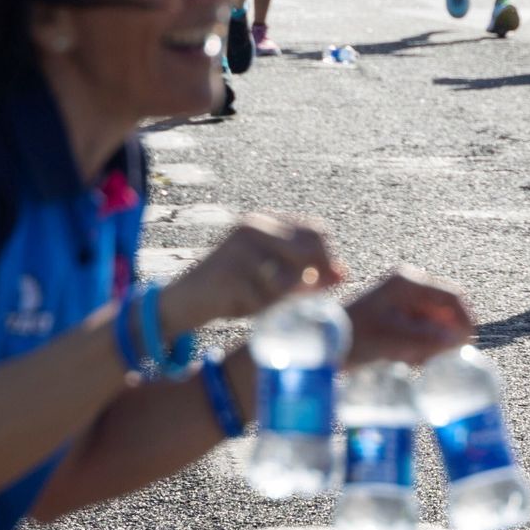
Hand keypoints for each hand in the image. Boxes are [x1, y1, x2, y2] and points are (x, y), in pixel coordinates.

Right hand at [159, 213, 345, 334]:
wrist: (185, 300)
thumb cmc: (235, 289)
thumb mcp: (274, 279)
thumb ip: (308, 274)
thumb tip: (344, 274)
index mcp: (265, 220)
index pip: (317, 231)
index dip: (328, 258)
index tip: (327, 282)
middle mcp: (254, 226)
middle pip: (310, 251)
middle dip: (312, 280)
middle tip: (296, 298)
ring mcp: (241, 247)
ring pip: (291, 279)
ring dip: (280, 299)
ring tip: (257, 300)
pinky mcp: (231, 272)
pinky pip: (267, 299)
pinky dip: (260, 309)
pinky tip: (239, 305)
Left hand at [344, 266, 473, 367]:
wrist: (323, 344)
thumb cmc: (352, 338)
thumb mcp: (391, 339)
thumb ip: (425, 339)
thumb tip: (457, 340)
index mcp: (407, 283)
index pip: (452, 298)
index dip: (464, 321)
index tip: (467, 346)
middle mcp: (408, 286)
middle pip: (445, 311)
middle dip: (445, 337)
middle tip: (435, 360)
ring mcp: (403, 300)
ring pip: (436, 323)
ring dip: (432, 344)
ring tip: (414, 360)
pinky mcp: (399, 315)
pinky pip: (424, 330)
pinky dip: (422, 346)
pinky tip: (407, 359)